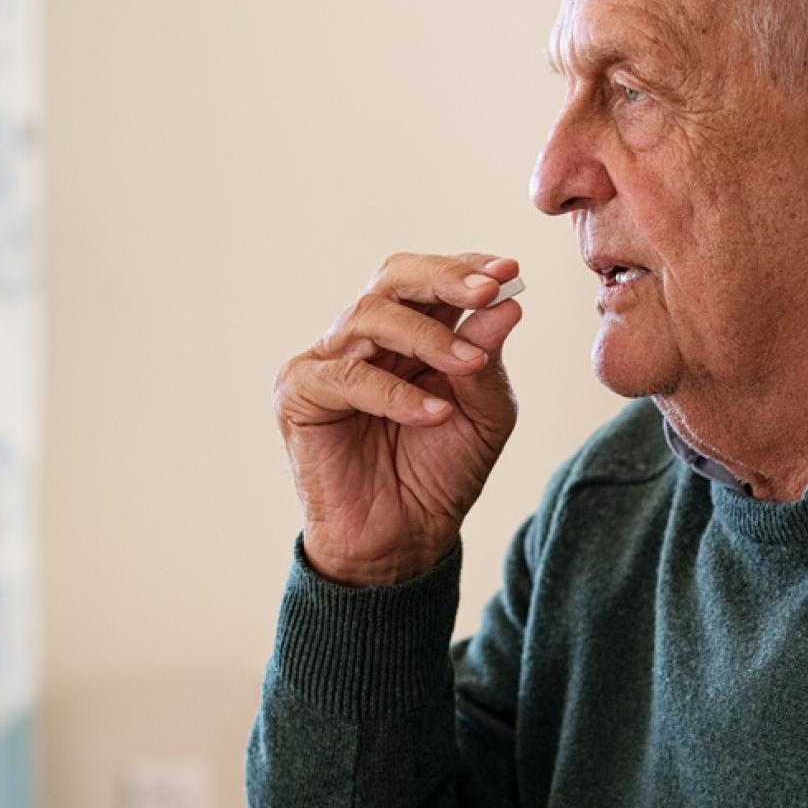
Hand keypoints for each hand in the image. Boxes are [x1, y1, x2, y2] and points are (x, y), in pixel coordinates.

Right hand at [273, 251, 524, 584]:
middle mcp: (367, 338)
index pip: (430, 280)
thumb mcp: (484, 415)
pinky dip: (395, 392)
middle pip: (394, 278)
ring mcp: (329, 360)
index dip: (466, 268)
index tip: (509, 270)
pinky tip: (433, 412)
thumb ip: (488, 361)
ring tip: (465, 365)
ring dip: (427, 336)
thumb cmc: (441, 473)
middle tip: (486, 288)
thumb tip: (506, 304)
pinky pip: (346, 375)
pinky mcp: (299, 393)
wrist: (403, 540)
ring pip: (370, 315)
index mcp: (411, 333)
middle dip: (443, 278)